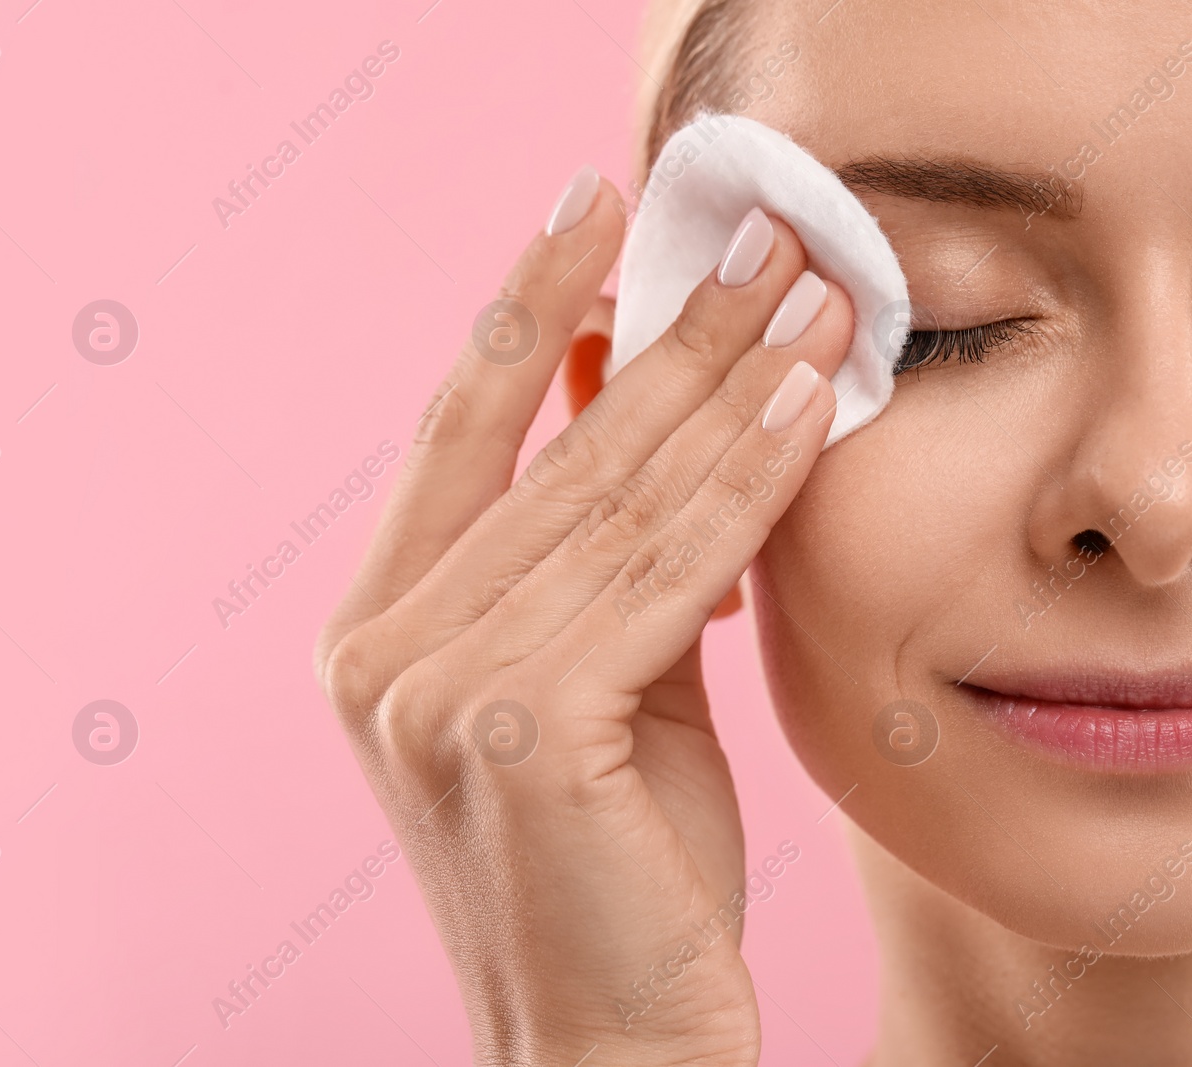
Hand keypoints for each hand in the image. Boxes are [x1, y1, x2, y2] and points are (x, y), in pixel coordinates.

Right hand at [314, 171, 851, 1065]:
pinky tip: (808, 400)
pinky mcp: (518, 723)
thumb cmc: (620, 872)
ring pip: (617, 497)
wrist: (618, 1047)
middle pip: (553, 450)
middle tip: (764, 234)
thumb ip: (603, 549)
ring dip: (726, 380)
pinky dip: (748, 480)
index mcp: (380, 631)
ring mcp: (435, 686)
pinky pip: (665, 569)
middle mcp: (381, 651)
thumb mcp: (605, 680)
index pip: (459, 429)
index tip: (595, 205)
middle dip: (669, 330)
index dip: (525, 305)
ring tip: (811, 292)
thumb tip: (626, 389)